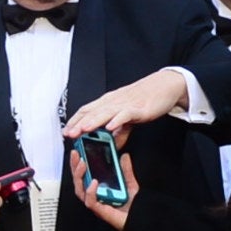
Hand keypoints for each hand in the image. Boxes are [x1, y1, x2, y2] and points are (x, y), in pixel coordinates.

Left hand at [63, 68, 189, 138]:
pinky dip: (117, 121)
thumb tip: (114, 144)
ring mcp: (125, 104)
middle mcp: (114, 102)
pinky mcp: (138, 108)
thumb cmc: (145, 98)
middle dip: (79, 123)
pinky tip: (110, 128)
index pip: (87, 110)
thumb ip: (120, 130)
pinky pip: (126, 114)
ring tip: (83, 130)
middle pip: (93, 112)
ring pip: (106, 112)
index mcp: (109, 102)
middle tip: (69, 133)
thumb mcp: (129, 116)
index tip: (66, 131)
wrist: (165, 85)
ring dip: (93, 121)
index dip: (75, 120)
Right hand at [68, 144, 137, 230]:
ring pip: (80, 190)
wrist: (140, 220)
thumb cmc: (133, 206)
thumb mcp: (130, 184)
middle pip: (78, 182)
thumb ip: (126, 170)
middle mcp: (93, 197)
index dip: (78, 164)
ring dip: (79, 176)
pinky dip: (90, 192)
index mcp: (97, 190)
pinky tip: (94, 182)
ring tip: (82, 164)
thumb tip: (124, 156)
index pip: (83, 176)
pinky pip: (90, 201)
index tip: (77, 151)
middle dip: (74, 167)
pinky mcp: (100, 211)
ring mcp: (95, 204)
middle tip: (76, 154)